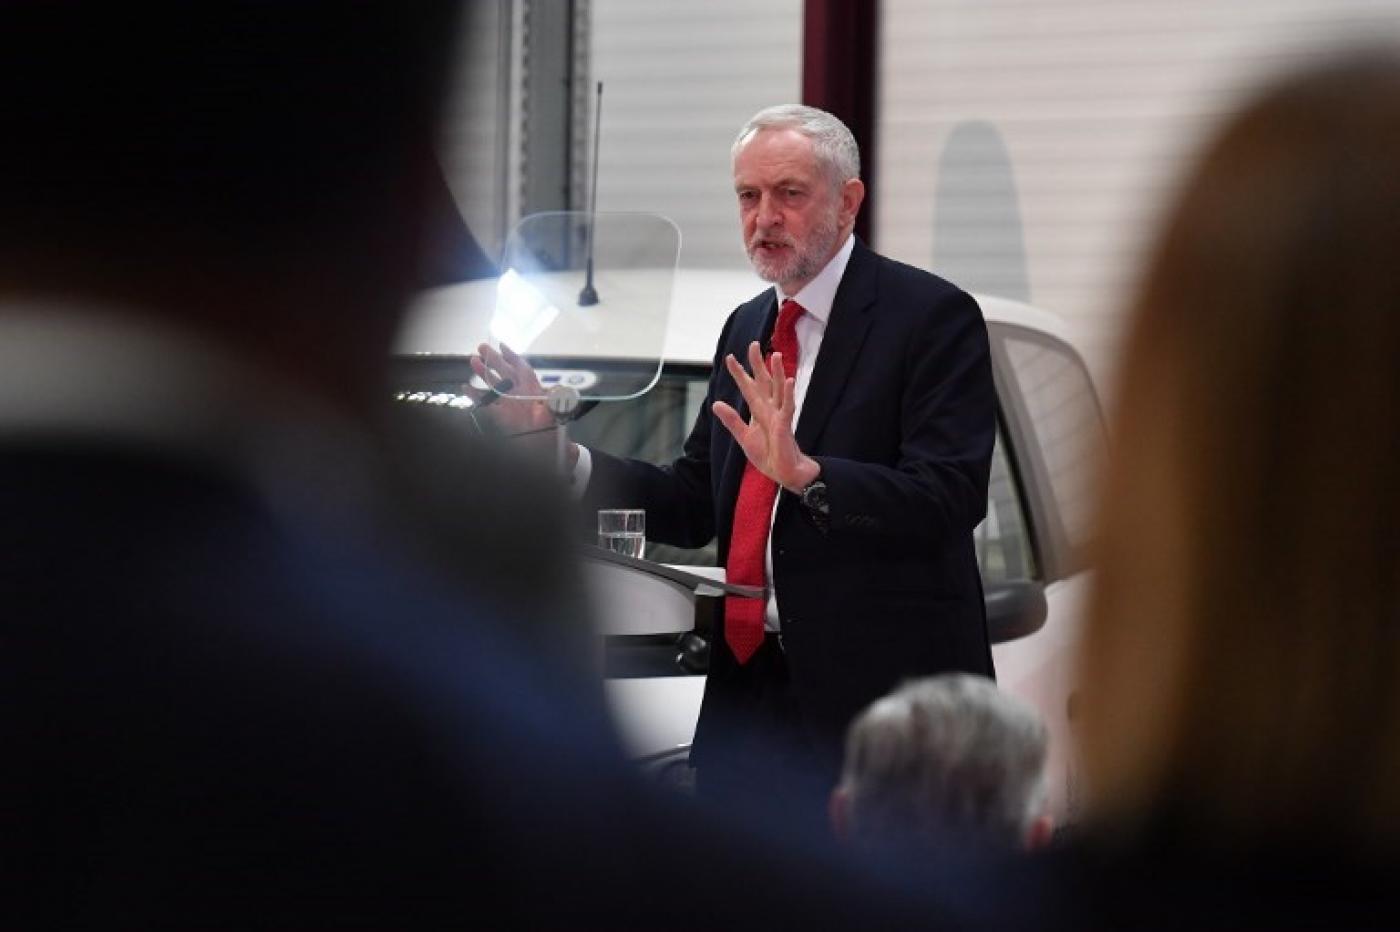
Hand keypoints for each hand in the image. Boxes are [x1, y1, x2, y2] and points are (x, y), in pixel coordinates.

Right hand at [467, 342, 552, 435]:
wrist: (548, 448)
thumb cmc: (554, 429)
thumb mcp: (557, 413)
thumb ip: (556, 402)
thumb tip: (558, 391)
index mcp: (533, 390)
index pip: (522, 369)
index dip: (512, 356)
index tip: (501, 345)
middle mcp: (519, 394)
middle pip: (505, 372)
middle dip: (494, 359)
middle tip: (482, 347)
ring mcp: (509, 405)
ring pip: (494, 385)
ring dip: (484, 373)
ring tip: (473, 361)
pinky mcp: (501, 417)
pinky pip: (486, 404)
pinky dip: (476, 396)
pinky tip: (466, 388)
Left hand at [712, 341, 820, 491]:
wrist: (784, 472)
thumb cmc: (768, 455)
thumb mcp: (744, 437)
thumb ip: (732, 420)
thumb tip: (716, 403)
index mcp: (758, 411)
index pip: (748, 388)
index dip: (739, 373)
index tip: (730, 358)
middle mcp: (769, 409)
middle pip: (764, 382)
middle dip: (759, 364)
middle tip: (754, 344)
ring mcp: (779, 415)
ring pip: (778, 389)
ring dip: (777, 373)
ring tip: (775, 355)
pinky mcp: (786, 426)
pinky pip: (787, 407)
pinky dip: (787, 393)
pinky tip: (788, 380)